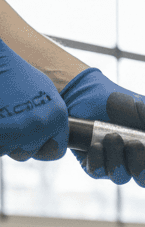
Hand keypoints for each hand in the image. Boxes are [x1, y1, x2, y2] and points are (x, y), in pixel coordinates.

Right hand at [0, 39, 67, 161]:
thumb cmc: (17, 73)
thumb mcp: (46, 93)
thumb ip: (52, 118)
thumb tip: (53, 139)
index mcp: (58, 117)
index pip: (56, 151)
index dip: (42, 147)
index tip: (32, 140)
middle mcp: (40, 125)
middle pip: (28, 153)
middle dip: (17, 143)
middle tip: (10, 124)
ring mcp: (17, 128)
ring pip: (8, 150)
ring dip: (2, 140)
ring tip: (2, 117)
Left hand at [60, 68, 144, 187]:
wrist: (86, 95)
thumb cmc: (121, 103)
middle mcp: (140, 163)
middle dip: (140, 165)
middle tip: (134, 144)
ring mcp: (117, 166)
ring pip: (122, 177)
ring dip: (116, 158)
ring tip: (111, 136)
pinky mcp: (96, 166)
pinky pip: (99, 172)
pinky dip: (98, 158)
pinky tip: (95, 144)